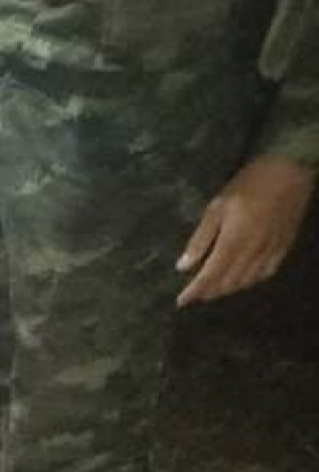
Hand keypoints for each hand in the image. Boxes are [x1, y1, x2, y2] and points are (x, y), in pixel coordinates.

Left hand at [178, 155, 316, 307]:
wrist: (290, 170)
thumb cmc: (249, 184)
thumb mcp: (217, 207)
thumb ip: (200, 239)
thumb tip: (183, 267)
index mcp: (233, 243)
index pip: (210, 277)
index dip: (194, 292)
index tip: (181, 301)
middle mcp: (252, 252)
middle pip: (228, 283)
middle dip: (209, 292)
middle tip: (196, 294)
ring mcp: (271, 251)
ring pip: (247, 281)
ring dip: (229, 289)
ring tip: (214, 289)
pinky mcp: (284, 246)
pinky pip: (267, 272)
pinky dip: (251, 281)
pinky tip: (243, 279)